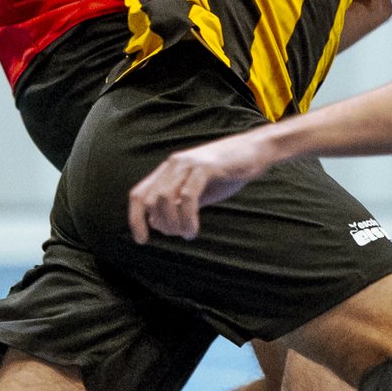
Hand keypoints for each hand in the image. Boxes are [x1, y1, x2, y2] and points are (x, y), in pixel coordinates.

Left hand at [128, 132, 279, 242]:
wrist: (256, 150)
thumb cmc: (229, 172)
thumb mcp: (200, 191)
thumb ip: (179, 205)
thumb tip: (157, 223)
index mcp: (169, 170)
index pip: (139, 195)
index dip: (135, 219)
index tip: (142, 240)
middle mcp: (173, 164)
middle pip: (149, 200)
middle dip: (162, 224)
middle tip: (180, 235)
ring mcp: (188, 164)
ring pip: (165, 199)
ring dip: (174, 223)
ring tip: (188, 234)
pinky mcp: (205, 167)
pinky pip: (187, 196)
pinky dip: (187, 218)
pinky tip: (194, 230)